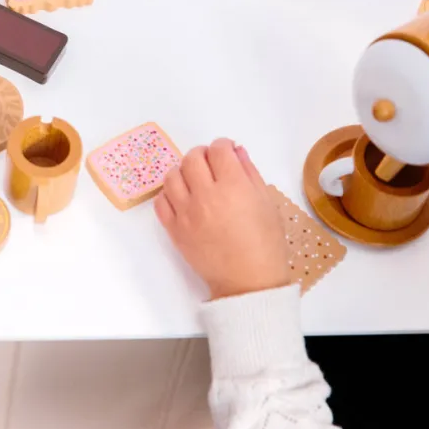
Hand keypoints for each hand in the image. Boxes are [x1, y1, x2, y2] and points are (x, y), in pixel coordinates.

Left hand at [155, 139, 290, 299]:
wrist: (248, 283)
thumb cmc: (265, 244)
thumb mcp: (266, 203)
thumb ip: (250, 172)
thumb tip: (236, 151)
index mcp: (234, 188)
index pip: (219, 150)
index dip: (223, 145)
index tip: (227, 151)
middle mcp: (206, 196)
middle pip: (192, 158)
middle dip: (202, 154)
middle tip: (211, 162)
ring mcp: (186, 213)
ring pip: (172, 176)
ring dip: (183, 170)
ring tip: (194, 178)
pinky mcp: (174, 230)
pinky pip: (161, 201)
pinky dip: (169, 193)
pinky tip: (182, 197)